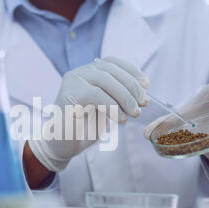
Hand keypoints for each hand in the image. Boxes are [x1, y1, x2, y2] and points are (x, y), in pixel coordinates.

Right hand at [29, 57, 149, 171]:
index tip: (146, 84)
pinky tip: (121, 119)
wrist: (62, 145)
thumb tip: (141, 94)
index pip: (112, 62)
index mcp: (88, 72)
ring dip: (124, 96)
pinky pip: (96, 95)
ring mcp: (72, 83)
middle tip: (143, 103)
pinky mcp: (68, 95)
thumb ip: (118, 97)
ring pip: (105, 80)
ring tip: (134, 112)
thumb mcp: (106, 108)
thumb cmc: (85, 127)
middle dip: (131, 86)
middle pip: (110, 70)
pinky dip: (112, 107)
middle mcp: (78, 73)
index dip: (131, 71)